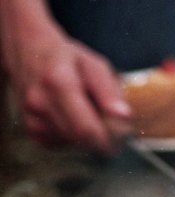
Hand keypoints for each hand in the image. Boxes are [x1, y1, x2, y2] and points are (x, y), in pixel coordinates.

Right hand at [2, 24, 130, 152]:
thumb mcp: (95, 65)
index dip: (108, 139)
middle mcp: (39, 102)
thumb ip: (110, 92)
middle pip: (79, 138)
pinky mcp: (29, 128)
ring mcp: (31, 117)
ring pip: (71, 143)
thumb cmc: (68, 58)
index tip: (124, 138)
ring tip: (91, 114)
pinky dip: (73, 138)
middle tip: (116, 130)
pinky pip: (59, 144)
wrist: (29, 52)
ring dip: (88, 137)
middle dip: (102, 139)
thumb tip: (124, 117)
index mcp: (58, 82)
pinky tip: (75, 119)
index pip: (84, 127)